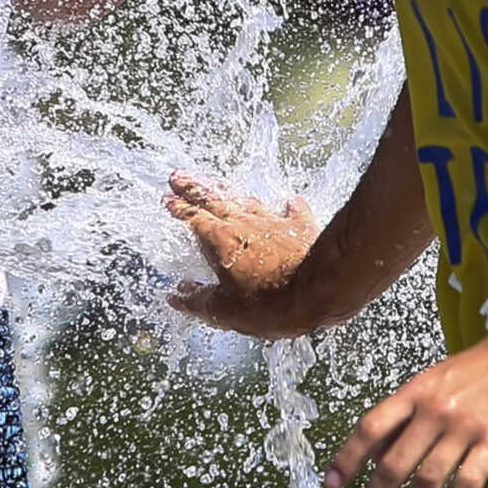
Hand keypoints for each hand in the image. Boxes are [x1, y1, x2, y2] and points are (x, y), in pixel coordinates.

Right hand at [163, 174, 322, 337]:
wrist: (320, 288)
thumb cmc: (271, 302)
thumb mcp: (225, 310)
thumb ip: (198, 301)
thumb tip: (177, 295)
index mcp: (220, 241)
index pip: (193, 218)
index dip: (178, 208)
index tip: (167, 199)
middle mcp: (243, 224)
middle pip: (213, 200)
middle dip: (194, 188)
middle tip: (179, 176)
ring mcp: (273, 222)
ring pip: (246, 200)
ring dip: (229, 191)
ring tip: (217, 184)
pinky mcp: (301, 226)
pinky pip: (293, 210)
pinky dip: (288, 204)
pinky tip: (288, 199)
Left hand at [322, 308, 487, 487]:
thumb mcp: (440, 377)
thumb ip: (412, 410)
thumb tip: (382, 447)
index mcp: (415, 391)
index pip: (370, 428)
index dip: (347, 458)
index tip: (331, 486)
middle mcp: (433, 410)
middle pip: (392, 463)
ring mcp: (464, 427)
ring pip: (427, 480)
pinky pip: (468, 483)